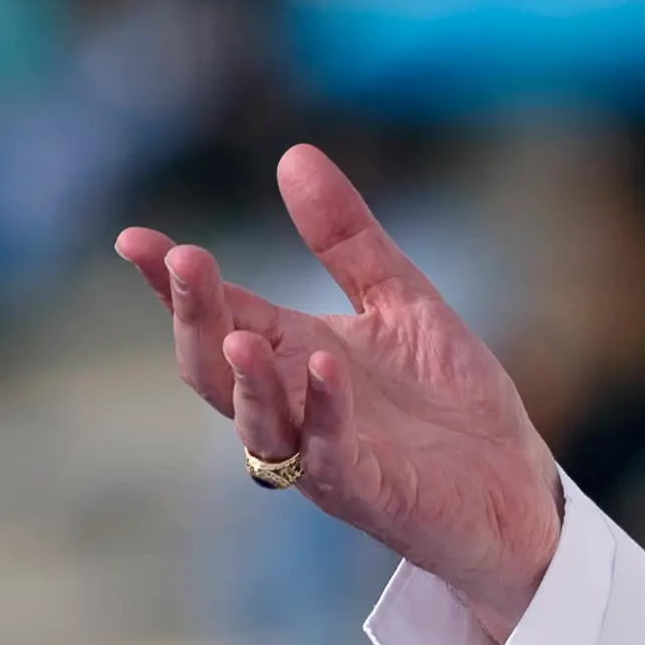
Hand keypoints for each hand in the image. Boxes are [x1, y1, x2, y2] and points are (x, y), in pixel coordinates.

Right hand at [117, 145, 560, 641]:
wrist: (512, 486)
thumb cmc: (446, 398)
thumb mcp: (399, 297)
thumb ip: (346, 237)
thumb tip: (294, 154)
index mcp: (292, 354)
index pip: (219, 313)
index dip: (172, 281)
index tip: (132, 239)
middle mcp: (292, 404)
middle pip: (216, 367)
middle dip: (193, 317)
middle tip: (182, 262)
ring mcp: (320, 452)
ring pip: (257, 420)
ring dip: (246, 379)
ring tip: (237, 335)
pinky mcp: (365, 489)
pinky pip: (330, 454)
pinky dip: (324, 413)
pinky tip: (326, 369)